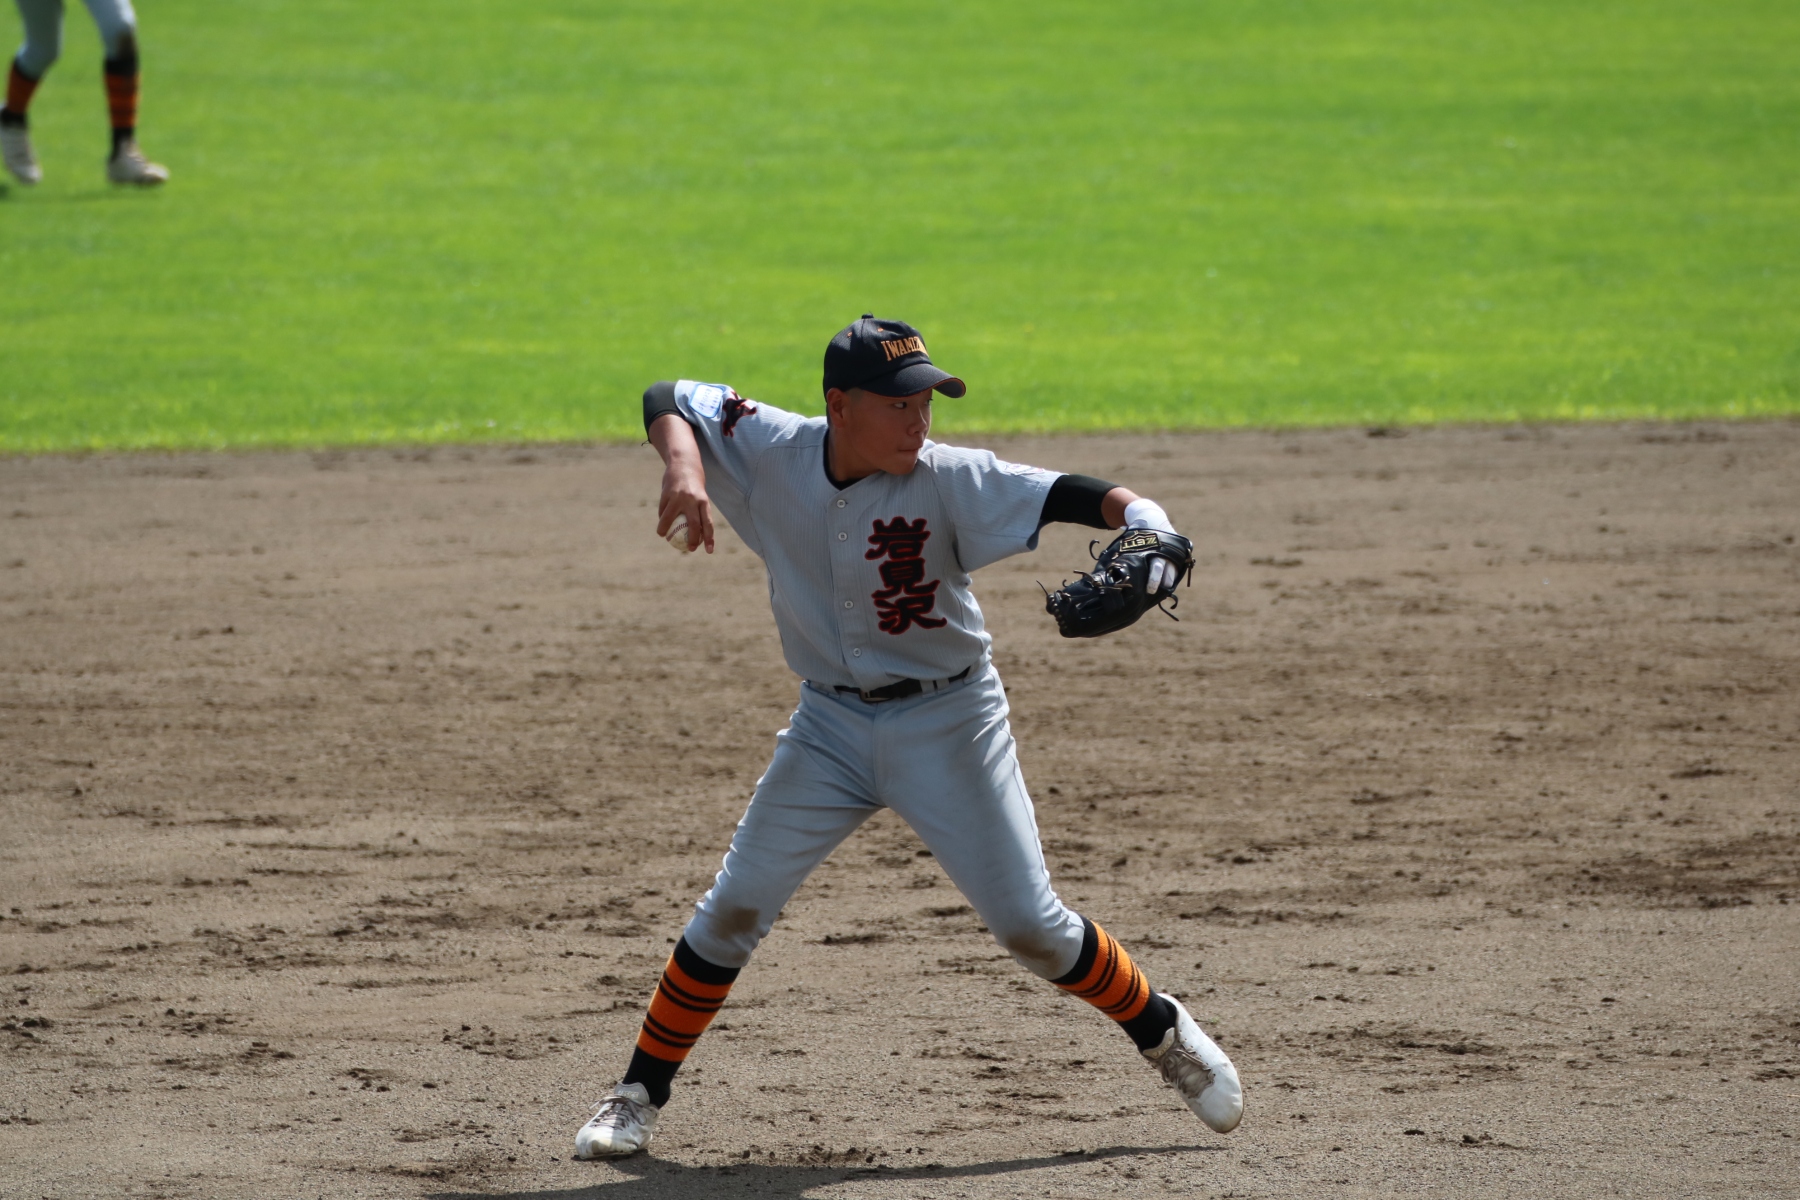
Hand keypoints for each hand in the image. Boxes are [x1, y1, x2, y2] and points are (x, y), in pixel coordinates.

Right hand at [649, 413, 715, 553]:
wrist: (683, 462)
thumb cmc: (694, 482)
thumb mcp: (700, 495)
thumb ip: (698, 510)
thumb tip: (696, 532)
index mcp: (703, 501)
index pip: (708, 523)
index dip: (708, 538)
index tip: (708, 551)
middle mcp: (692, 500)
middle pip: (692, 524)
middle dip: (691, 539)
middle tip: (689, 548)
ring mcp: (677, 497)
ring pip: (669, 518)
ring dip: (665, 530)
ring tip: (664, 536)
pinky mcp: (666, 494)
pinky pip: (663, 510)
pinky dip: (661, 517)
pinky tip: (661, 523)